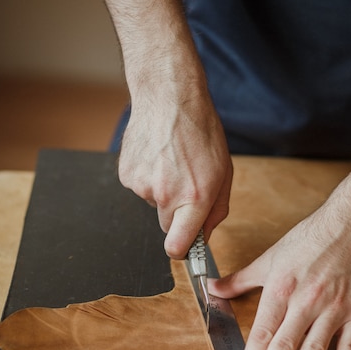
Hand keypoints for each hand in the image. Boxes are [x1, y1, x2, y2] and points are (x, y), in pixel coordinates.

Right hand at [118, 84, 232, 259]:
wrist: (169, 97)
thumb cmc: (201, 132)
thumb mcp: (223, 172)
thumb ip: (216, 210)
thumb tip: (204, 236)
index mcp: (194, 198)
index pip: (177, 247)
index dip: (181, 252)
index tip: (184, 248)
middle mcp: (166, 195)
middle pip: (167, 226)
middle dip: (177, 213)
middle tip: (186, 184)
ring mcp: (142, 185)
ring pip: (154, 203)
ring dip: (163, 190)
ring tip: (172, 161)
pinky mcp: (127, 174)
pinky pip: (140, 187)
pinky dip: (148, 176)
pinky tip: (157, 156)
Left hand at [209, 203, 350, 349]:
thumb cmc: (309, 240)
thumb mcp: (270, 257)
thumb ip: (240, 279)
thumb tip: (211, 288)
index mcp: (281, 288)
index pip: (262, 331)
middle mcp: (306, 300)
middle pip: (284, 345)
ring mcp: (334, 308)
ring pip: (315, 349)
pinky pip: (350, 344)